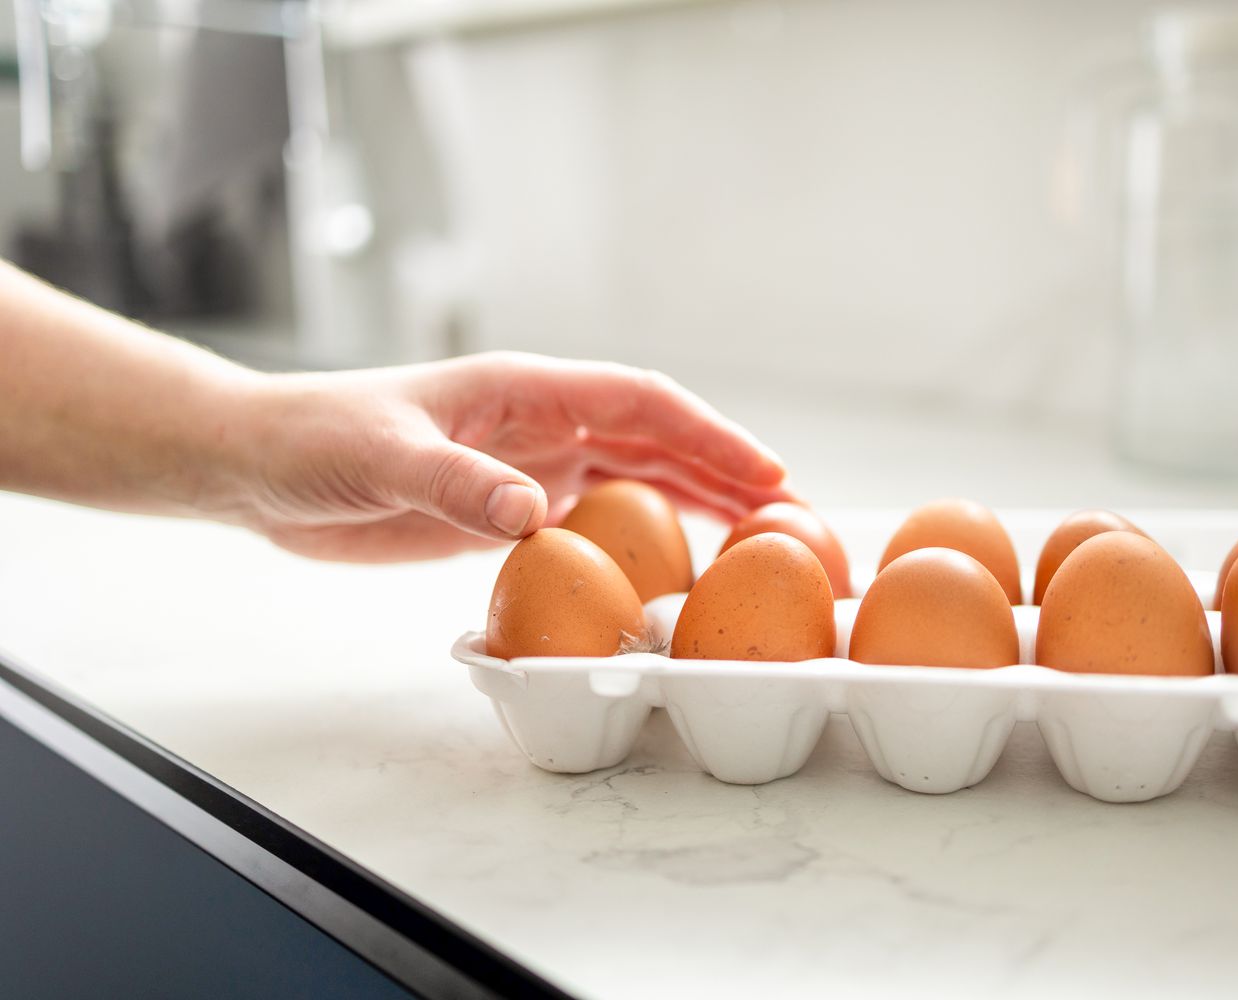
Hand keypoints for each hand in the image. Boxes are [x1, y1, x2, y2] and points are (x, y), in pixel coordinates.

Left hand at [232, 352, 791, 561]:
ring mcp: (526, 465)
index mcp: (524, 390)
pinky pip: (593, 519)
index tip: (767, 473)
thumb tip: (534, 514)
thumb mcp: (384, 458)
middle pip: (656, 441)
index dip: (710, 435)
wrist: (261, 466)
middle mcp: (539, 423)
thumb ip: (458, 483)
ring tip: (756, 537)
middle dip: (726, 471)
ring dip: (696, 503)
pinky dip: (640, 537)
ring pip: (635, 479)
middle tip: (791, 514)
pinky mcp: (504, 507)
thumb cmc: (315, 440)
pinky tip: (671, 564)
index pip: (641, 403)